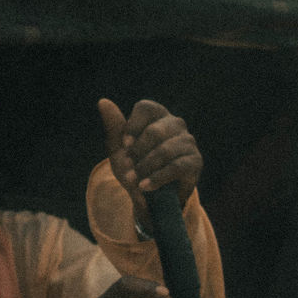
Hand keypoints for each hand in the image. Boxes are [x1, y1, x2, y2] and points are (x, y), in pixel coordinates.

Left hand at [98, 99, 201, 232]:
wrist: (149, 196)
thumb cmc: (134, 166)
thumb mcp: (119, 149)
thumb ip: (113, 126)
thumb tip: (102, 102)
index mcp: (157, 115)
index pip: (146, 108)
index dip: (133, 127)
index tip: (125, 146)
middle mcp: (175, 124)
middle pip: (155, 131)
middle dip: (137, 153)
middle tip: (127, 167)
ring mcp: (188, 141)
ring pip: (165, 151)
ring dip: (144, 168)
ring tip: (133, 180)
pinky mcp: (195, 161)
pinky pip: (176, 167)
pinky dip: (157, 178)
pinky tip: (145, 187)